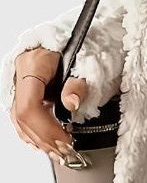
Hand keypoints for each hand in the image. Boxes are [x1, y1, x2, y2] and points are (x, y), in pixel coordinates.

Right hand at [10, 47, 88, 163]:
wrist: (86, 30)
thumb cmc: (89, 41)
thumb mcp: (90, 60)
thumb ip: (79, 83)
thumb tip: (71, 103)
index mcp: (34, 63)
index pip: (30, 106)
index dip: (46, 129)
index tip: (66, 140)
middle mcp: (21, 71)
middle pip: (23, 116)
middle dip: (44, 139)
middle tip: (66, 151)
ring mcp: (20, 79)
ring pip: (20, 118)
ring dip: (39, 139)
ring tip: (59, 152)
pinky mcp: (26, 87)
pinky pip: (23, 114)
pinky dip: (35, 131)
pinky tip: (47, 142)